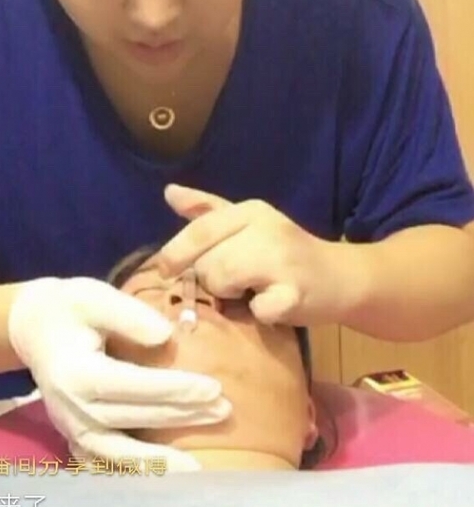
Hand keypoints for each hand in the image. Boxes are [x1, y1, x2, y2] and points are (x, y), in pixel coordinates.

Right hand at [8, 277, 229, 470]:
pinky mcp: (74, 437)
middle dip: (183, 417)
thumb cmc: (67, 308)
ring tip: (201, 467)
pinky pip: (107, 462)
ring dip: (163, 460)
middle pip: (135, 419)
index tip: (213, 388)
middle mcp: (72, 409)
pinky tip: (165, 479)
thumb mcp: (94, 296)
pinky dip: (136, 472)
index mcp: (76, 373)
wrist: (31, 328)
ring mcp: (71, 429)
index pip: (134, 386)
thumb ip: (129, 315)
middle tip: (224, 411)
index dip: (175, 389)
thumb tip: (168, 337)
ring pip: (121, 453)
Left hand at [159, 185, 359, 325]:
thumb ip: (209, 211)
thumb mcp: (249, 225)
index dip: (176, 251)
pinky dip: (259, 314)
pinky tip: (272, 306)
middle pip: (208, 260)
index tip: (164, 270)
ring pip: (223, 280)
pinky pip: (255, 309)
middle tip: (230, 284)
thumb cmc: (287, 254)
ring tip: (247, 293)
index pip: (201, 228)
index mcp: (251, 211)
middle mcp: (267, 229)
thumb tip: (169, 192)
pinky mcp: (296, 294)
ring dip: (229, 295)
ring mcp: (283, 260)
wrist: (343, 278)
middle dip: (210, 279)